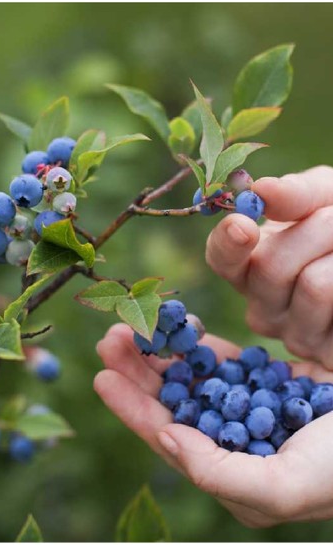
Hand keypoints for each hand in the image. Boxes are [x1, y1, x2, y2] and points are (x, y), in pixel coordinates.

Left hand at [95, 323, 332, 527]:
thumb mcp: (283, 487)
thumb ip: (219, 472)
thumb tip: (168, 439)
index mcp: (230, 471)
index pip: (170, 438)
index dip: (134, 409)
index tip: (102, 378)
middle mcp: (234, 440)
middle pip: (175, 403)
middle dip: (139, 373)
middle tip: (110, 339)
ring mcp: (251, 408)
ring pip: (194, 377)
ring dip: (163, 352)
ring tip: (133, 325)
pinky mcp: (270, 380)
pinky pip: (227, 360)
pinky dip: (201, 343)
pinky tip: (180, 326)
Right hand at [206, 165, 332, 368]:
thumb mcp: (325, 198)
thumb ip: (296, 193)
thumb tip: (260, 190)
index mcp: (252, 268)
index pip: (222, 258)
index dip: (228, 242)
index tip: (242, 224)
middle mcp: (264, 307)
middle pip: (270, 267)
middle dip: (318, 229)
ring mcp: (296, 336)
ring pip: (314, 286)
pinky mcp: (327, 353)